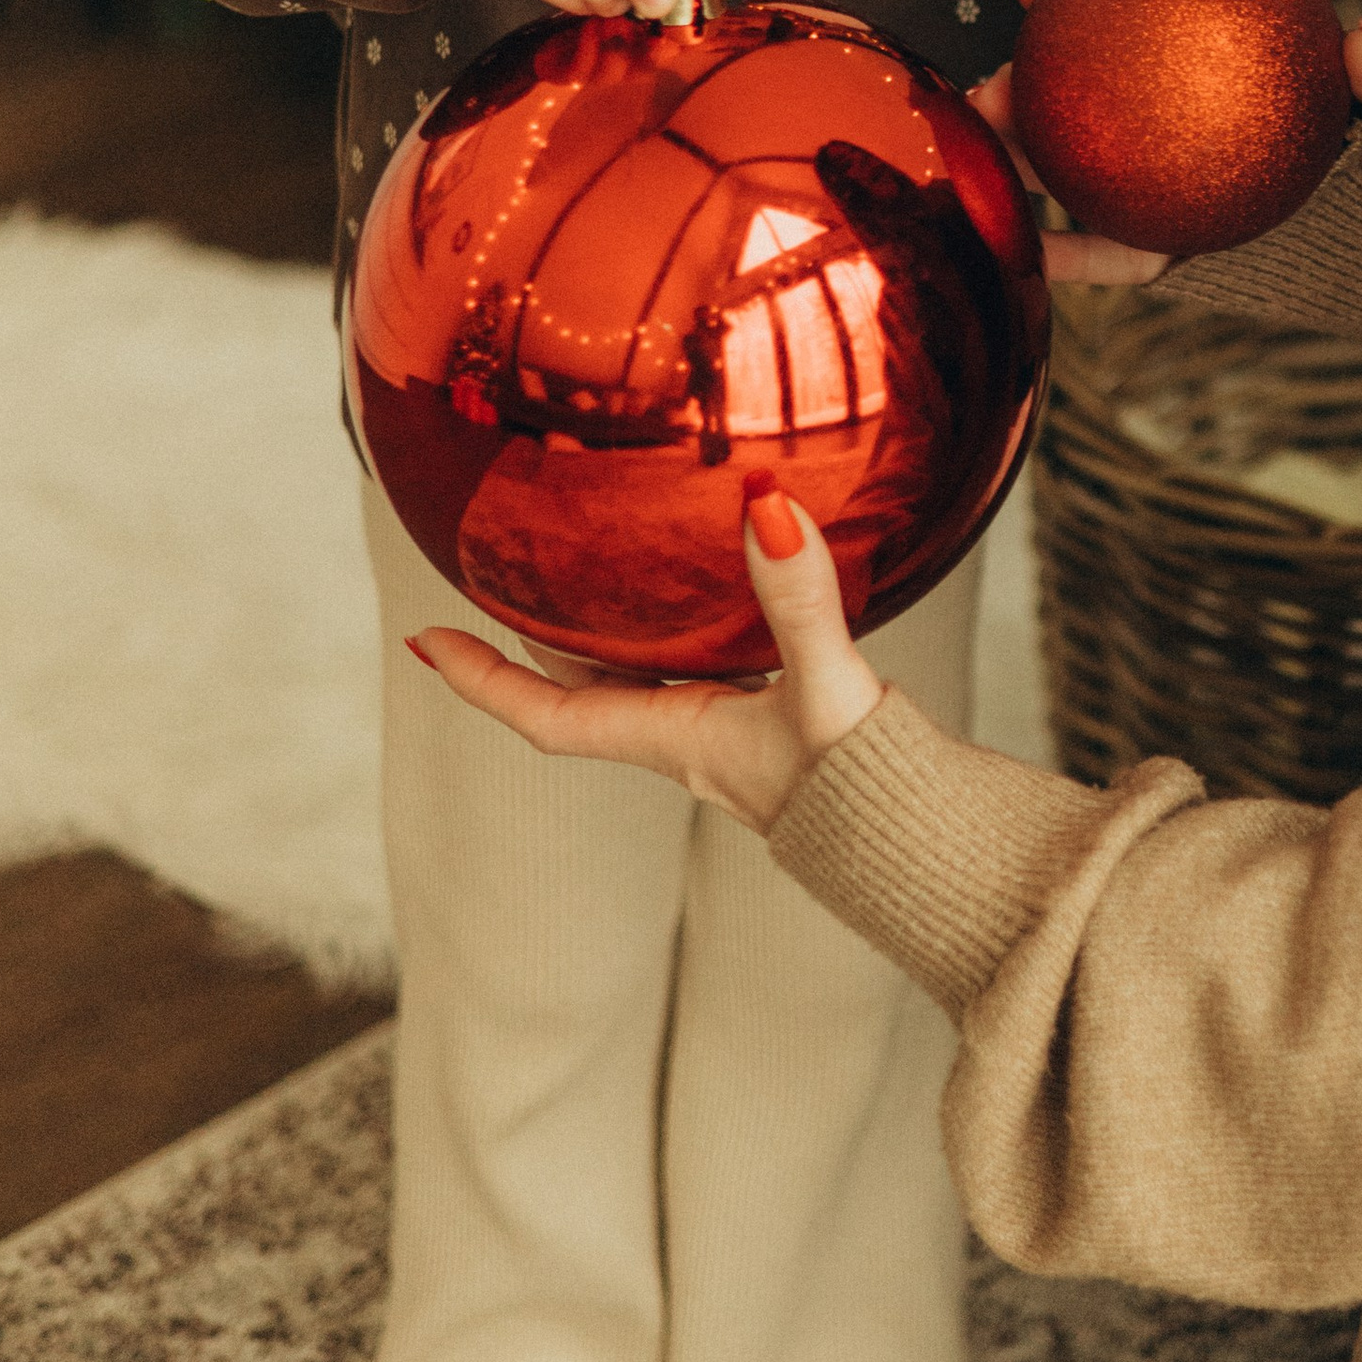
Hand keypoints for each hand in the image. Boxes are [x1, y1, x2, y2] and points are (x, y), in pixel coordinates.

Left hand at [409, 479, 876, 833]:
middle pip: (584, 692)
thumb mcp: (827, 689)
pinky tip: (714, 596)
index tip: (424, 642)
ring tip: (585, 573)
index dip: (481, 681)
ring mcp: (734, 739)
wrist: (936, 855)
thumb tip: (767, 507)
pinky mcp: (779, 728)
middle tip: (498, 581)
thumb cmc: (871, 793)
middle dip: (534, 644)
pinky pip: (703, 673)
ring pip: (641, 681)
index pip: (547, 717)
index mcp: (674, 741)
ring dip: (604, 636)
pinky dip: (682, 633)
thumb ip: (798, 601)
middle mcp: (691, 742)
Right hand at [969, 0, 1361, 279]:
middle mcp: (1173, 123)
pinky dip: (1064, 257)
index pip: (1133, 17)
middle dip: (1017, 83)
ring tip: (982, 156)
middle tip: (989, 86)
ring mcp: (1161, 189)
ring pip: (1072, 171)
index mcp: (1208, 70)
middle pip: (1077, 94)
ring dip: (1016, 165)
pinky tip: (1025, 254)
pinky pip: (1108, 255)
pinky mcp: (1165, 253)